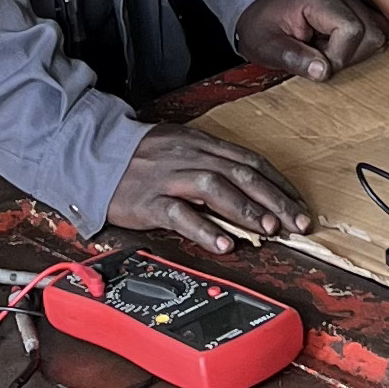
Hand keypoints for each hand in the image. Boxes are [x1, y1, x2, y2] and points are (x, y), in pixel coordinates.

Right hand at [104, 123, 312, 257]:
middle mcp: (188, 156)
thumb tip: (248, 190)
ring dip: (246, 209)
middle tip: (298, 222)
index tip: (299, 205)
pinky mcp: (147, 200)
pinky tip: (224, 244)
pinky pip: (179, 214)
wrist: (88, 153)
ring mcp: (167, 177)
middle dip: (275, 199)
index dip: (279, 184)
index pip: (250, 161)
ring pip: (214, 188)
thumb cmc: (137, 157)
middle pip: (241, 174)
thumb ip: (212, 165)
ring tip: (269, 230)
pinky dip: (204, 230)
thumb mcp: (179, 149)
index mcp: (200, 143)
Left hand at [231, 0, 381, 81]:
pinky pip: (377, 29)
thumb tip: (324, 72)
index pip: (351, 29)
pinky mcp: (356, 10)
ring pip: (380, 32)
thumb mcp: (266, 46)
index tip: (316, 62)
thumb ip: (293, 57)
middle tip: (321, 58)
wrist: (258, 11)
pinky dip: (363, 46)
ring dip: (358, 52)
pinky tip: (340, 49)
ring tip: (329, 52)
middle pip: (372, 32)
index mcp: (318, 0)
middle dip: (350, 56)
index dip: (339, 56)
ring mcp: (351, 2)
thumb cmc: (261, 27)